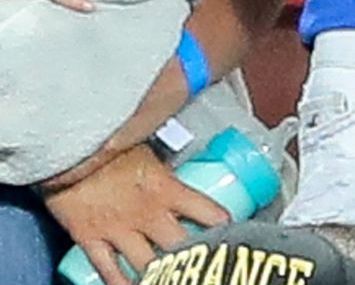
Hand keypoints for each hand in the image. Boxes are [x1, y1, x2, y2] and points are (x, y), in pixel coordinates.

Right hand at [43, 143, 228, 284]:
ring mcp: (119, 230)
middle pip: (180, 247)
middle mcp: (147, 214)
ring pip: (147, 266)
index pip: (206, 211)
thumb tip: (184, 164)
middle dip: (194, 258)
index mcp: (165, 187)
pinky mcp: (91, 239)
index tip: (234, 231)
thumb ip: (163, 161)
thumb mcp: (146, 145)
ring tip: (171, 277)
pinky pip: (109, 271)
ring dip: (160, 275)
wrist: (64, 146)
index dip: (222, 224)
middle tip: (205, 263)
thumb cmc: (107, 139)